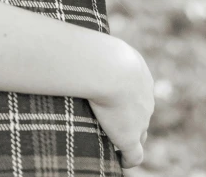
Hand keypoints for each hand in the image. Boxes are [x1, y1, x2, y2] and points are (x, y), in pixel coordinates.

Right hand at [88, 41, 154, 169]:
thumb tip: (61, 45)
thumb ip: (81, 48)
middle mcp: (145, 96)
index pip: (135, 88)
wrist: (108, 68)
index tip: (112, 98)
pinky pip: (134, 155)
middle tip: (113, 120)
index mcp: (137, 72)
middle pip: (140, 111)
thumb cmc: (94, 52)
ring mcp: (140, 118)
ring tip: (115, 142)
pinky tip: (120, 162)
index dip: (125, 95)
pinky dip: (127, 159)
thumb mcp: (91, 44)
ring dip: (128, 137)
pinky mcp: (131, 136)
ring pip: (139, 133)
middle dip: (129, 116)